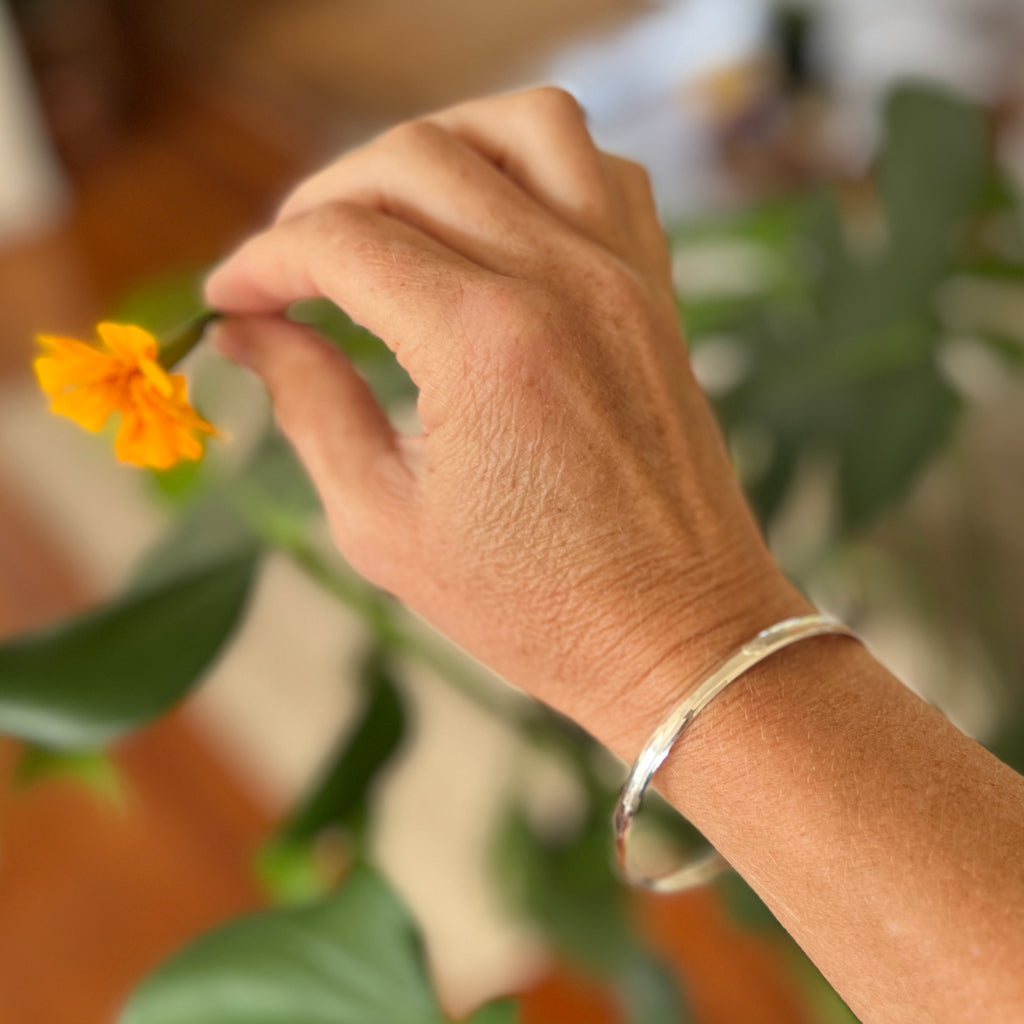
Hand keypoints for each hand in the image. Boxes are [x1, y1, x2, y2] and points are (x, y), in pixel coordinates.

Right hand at [205, 87, 807, 750]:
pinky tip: (493, 218)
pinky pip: (603, 170)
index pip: (340, 242)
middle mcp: (561, 281)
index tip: (233, 298)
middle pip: (413, 161)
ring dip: (435, 146)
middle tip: (290, 265)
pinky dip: (535, 164)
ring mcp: (623, 276)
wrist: (677, 633)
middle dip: (324, 198)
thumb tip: (253, 334)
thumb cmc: (536, 603)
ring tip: (387, 210)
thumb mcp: (386, 525)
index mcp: (484, 344)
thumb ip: (310, 407)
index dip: (263, 261)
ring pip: (521, 125)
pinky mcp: (656, 293)